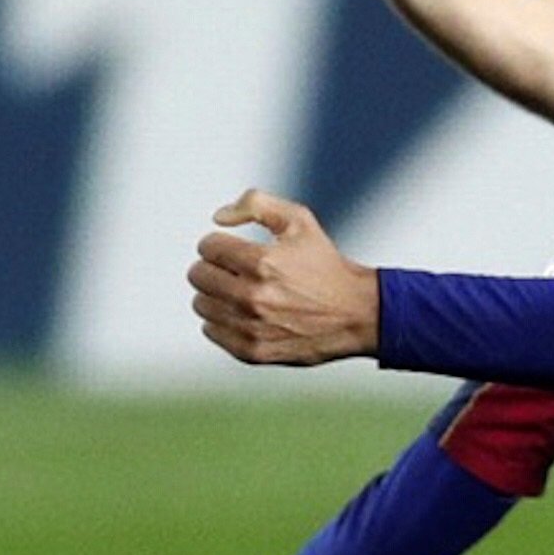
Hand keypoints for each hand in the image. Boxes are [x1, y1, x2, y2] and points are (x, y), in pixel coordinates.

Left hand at [191, 192, 380, 364]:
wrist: (355, 314)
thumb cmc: (325, 265)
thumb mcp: (299, 220)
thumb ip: (255, 203)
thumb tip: (218, 217)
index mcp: (262, 262)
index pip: (207, 247)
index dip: (217, 243)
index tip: (231, 248)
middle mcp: (254, 297)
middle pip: (198, 276)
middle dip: (211, 267)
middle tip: (231, 269)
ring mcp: (251, 327)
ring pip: (201, 304)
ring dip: (214, 294)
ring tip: (238, 290)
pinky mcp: (252, 351)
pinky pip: (211, 331)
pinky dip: (220, 321)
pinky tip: (242, 313)